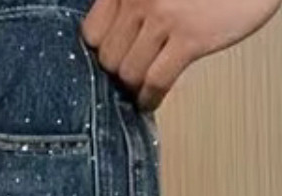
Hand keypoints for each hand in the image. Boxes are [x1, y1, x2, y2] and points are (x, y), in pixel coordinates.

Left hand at [81, 0, 281, 110]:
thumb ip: (135, 2)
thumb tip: (119, 37)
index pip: (92, 32)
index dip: (101, 52)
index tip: (112, 61)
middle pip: (108, 58)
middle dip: (118, 73)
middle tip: (130, 79)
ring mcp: (163, 16)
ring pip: (128, 73)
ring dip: (134, 88)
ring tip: (142, 90)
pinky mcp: (190, 37)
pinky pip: (155, 80)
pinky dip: (150, 98)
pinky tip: (151, 101)